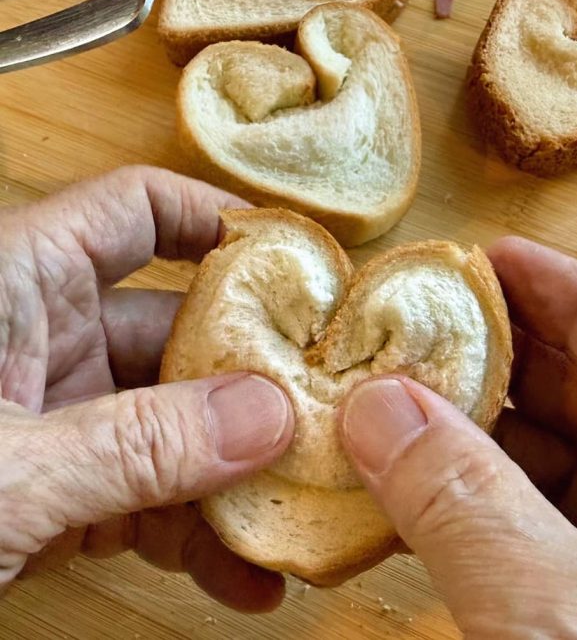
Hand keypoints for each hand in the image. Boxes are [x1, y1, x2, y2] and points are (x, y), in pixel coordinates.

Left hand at [0, 167, 293, 611]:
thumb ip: (135, 446)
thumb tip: (267, 418)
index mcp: (8, 285)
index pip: (137, 212)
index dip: (223, 225)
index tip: (305, 268)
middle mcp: (36, 341)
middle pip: (180, 332)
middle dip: (257, 377)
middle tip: (332, 413)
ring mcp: (49, 421)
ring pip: (174, 425)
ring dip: (238, 473)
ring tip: (304, 511)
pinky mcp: (50, 494)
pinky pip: (145, 497)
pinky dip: (194, 535)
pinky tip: (243, 575)